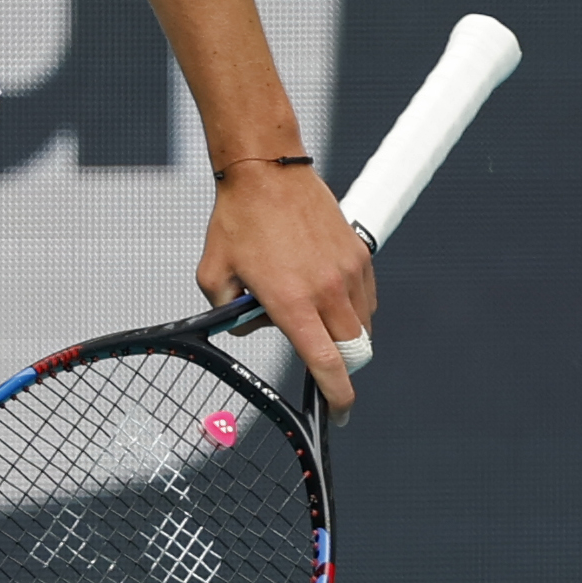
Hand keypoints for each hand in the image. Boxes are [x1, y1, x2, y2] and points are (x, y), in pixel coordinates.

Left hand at [196, 159, 376, 420]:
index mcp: (292, 301)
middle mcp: (327, 290)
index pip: (327, 364)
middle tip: (322, 364)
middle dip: (342, 368)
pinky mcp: (359, 254)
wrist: (266, 169)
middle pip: (355, 353)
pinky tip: (327, 295)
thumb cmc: (237, 219)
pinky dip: (354, 308)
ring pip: (364, 326)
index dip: (337, 397)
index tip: (339, 413)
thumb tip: (245, 326)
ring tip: (313, 314)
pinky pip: (367, 298)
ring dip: (347, 336)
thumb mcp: (214, 273)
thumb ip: (227, 311)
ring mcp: (349, 271)